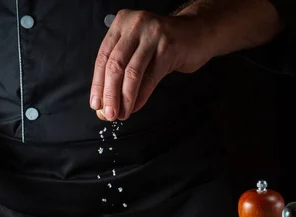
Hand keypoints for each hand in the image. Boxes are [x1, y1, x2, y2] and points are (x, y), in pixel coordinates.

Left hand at [90, 9, 211, 120]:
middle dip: (109, 94)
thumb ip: (121, 70)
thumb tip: (106, 103)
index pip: (103, 57)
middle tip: (108, 114)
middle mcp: (135, 25)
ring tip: (122, 114)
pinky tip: (135, 106)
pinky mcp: (169, 48)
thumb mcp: (138, 48)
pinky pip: (150, 77)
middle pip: (115, 65)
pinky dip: (141, 96)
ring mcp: (153, 35)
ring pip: (132, 73)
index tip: (96, 104)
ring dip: (125, 98)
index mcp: (121, 23)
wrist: (198, 33)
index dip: (98, 83)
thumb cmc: (164, 44)